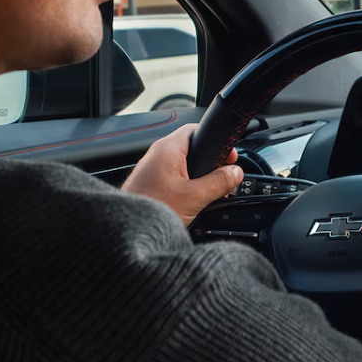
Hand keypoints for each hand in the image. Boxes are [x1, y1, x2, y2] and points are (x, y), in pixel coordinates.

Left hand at [122, 123, 242, 227]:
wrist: (125, 232)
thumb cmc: (150, 209)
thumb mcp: (194, 197)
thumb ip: (219, 182)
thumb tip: (235, 173)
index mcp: (168, 149)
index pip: (196, 130)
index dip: (217, 141)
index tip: (230, 156)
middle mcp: (159, 155)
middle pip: (193, 149)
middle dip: (212, 164)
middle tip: (225, 178)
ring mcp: (154, 170)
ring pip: (185, 166)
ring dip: (201, 178)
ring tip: (212, 194)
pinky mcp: (152, 185)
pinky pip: (176, 179)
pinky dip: (189, 187)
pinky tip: (196, 203)